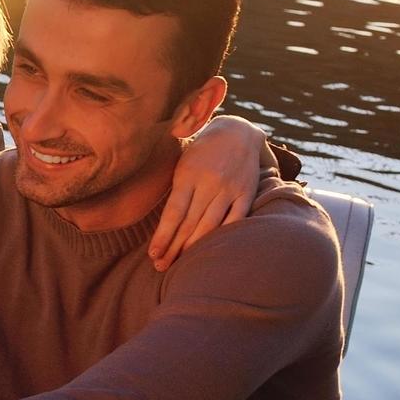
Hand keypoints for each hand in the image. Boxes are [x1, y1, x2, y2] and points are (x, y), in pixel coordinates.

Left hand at [152, 114, 271, 269]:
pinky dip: (222, 237)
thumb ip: (174, 188)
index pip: (174, 212)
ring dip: (193, 247)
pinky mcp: (246, 193)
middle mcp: (210, 183)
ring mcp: (229, 189)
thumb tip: (159, 218)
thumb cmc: (201, 150)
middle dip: (174, 248)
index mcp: (188, 174)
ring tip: (179, 264)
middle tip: (161, 268)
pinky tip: (210, 252)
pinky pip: (234, 220)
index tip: (153, 254)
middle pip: (189, 223)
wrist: (237, 131)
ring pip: (210, 225)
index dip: (163, 235)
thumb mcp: (182, 161)